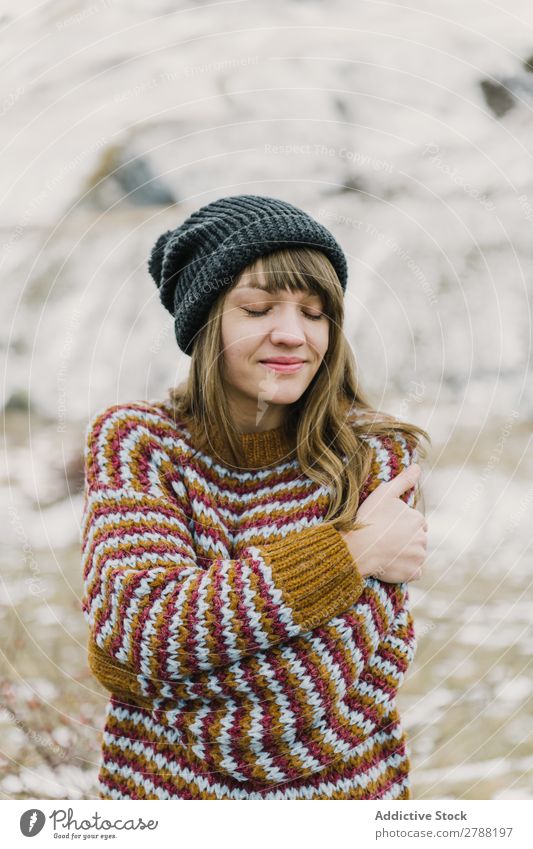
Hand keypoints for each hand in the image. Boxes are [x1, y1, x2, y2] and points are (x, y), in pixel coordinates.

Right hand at [340, 464, 427, 582]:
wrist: (359, 547)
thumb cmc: (370, 518)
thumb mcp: (385, 493)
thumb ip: (403, 480)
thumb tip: (417, 467)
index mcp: (418, 519)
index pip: (416, 523)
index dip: (402, 524)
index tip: (388, 526)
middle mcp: (423, 538)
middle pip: (417, 539)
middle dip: (406, 539)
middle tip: (386, 539)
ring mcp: (418, 557)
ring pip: (416, 555)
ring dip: (406, 554)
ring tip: (386, 551)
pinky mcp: (412, 573)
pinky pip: (414, 572)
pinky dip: (406, 570)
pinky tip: (392, 564)